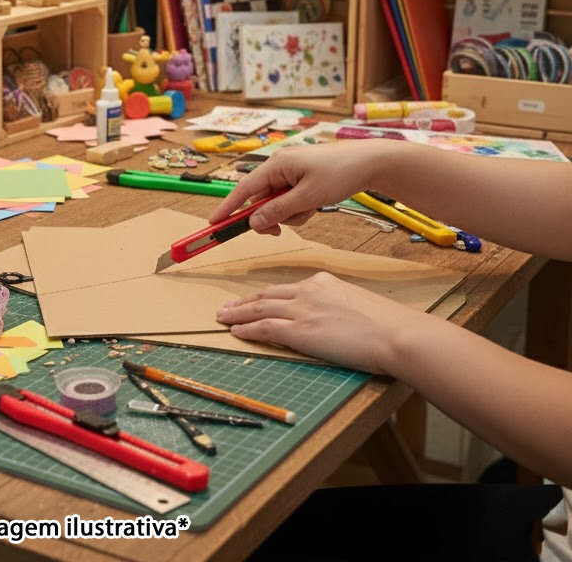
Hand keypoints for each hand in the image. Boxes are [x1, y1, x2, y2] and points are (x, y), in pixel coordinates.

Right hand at [209, 141, 386, 233]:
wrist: (370, 163)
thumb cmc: (340, 173)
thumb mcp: (308, 197)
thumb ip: (278, 211)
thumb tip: (254, 222)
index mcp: (276, 165)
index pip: (243, 189)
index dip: (227, 207)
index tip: (213, 223)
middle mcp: (279, 166)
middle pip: (260, 200)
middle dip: (271, 217)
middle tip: (280, 231)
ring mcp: (290, 172)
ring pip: (277, 203)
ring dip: (290, 214)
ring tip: (311, 210)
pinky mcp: (301, 178)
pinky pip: (290, 200)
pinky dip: (300, 208)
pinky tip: (316, 205)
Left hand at [216, 271, 422, 374]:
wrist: (395, 334)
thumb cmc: (387, 325)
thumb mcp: (357, 304)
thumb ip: (337, 307)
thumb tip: (331, 319)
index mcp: (322, 283)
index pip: (286, 288)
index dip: (265, 295)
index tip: (254, 298)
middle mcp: (308, 292)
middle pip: (267, 295)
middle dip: (244, 301)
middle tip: (227, 305)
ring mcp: (303, 311)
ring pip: (260, 309)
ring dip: (238, 314)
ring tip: (222, 317)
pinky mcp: (301, 331)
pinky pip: (266, 328)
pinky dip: (248, 329)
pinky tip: (236, 331)